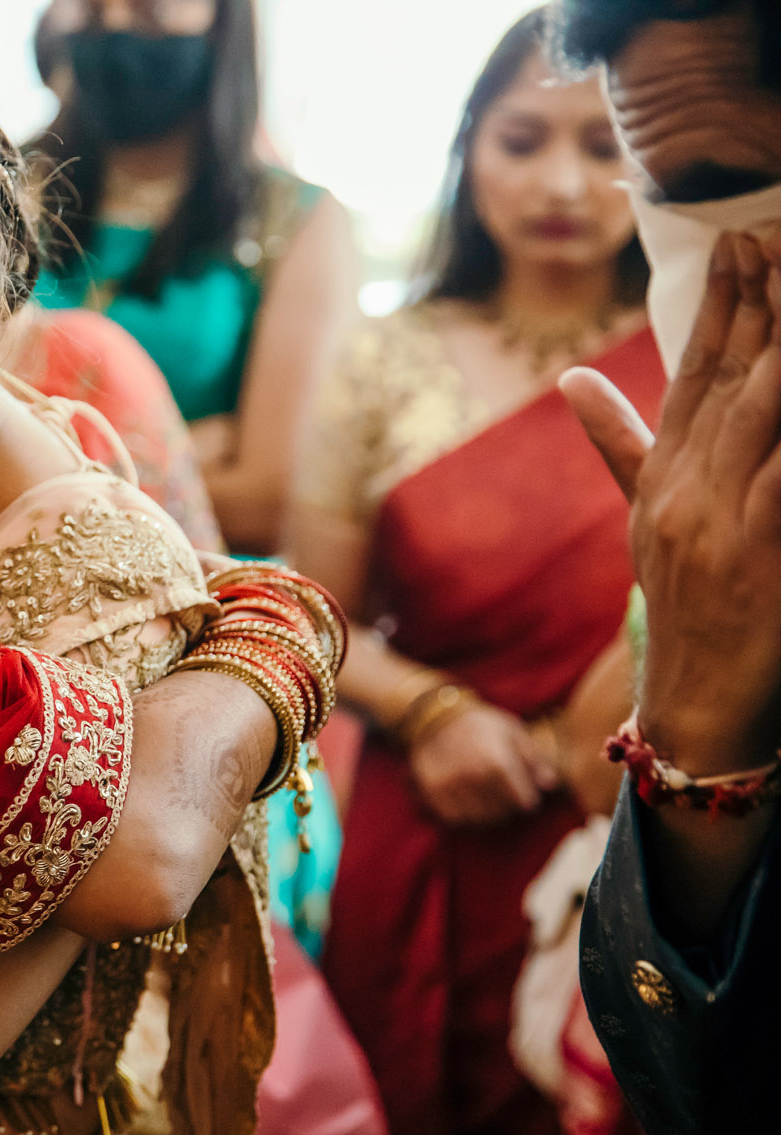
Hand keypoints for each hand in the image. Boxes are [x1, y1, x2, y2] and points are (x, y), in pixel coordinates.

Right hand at [408, 703, 558, 826]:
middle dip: (509, 808)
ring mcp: (450, 785)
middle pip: (503, 813)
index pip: (524, 803)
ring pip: (479, 819)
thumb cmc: (482, 726)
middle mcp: (472, 776)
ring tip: (489, 800)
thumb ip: (534, 760)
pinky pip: (456, 818)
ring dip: (488, 814)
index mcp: (497, 761)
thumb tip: (550, 785)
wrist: (436, 719)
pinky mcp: (433, 792)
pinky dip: (466, 816)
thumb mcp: (514, 733)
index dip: (529, 799)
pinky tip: (469, 802)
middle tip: (507, 796)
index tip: (526, 793)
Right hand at [560, 231, 780, 771]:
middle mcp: (684, 493)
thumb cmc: (688, 610)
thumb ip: (619, 446)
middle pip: (730, 379)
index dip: (719, 305)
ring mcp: (719, 523)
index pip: (693, 374)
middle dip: (758, 301)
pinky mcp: (758, 554)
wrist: (696, 707)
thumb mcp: (646, 522)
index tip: (741, 240)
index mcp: (662, 479)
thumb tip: (570, 379)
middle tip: (777, 232)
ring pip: (761, 414)